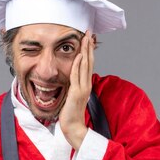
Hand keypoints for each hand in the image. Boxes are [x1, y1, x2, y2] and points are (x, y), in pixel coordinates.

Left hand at [59, 30, 93, 149]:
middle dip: (89, 46)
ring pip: (85, 66)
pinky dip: (78, 65)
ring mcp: (83, 88)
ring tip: (86, 39)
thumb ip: (73, 86)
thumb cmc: (70, 113)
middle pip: (89, 61)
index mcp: (85, 84)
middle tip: (90, 33)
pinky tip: (79, 56)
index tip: (88, 40)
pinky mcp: (77, 93)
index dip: (88, 51)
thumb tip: (71, 78)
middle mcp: (86, 84)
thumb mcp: (72, 96)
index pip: (88, 64)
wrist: (73, 127)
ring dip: (85, 51)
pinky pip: (76, 76)